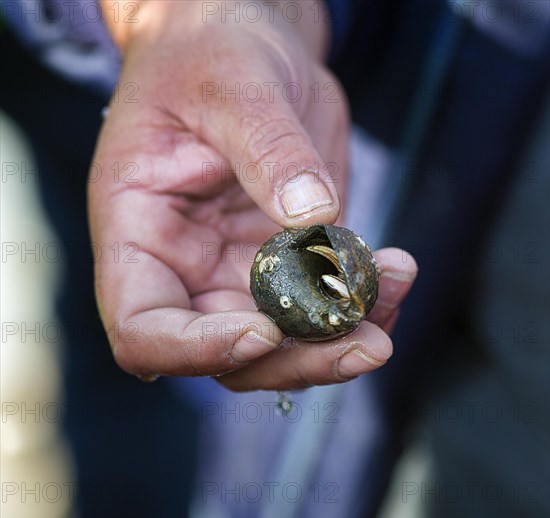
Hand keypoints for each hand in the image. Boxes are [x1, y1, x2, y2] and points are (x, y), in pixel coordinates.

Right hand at [90, 1, 417, 389]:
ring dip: (343, 336)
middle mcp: (184, 268)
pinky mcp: (287, 260)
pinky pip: (322, 305)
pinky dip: (363, 300)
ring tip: (395, 282)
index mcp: (139, 234)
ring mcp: (238, 271)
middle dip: (299, 359)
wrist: (245, 46)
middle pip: (229, 356)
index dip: (197, 351)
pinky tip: (394, 268)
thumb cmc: (210, 54)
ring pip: (285, 343)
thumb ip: (268, 149)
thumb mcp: (232, 85)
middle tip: (371, 345)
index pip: (145, 330)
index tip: (266, 332)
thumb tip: (315, 215)